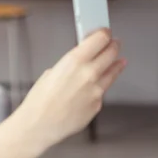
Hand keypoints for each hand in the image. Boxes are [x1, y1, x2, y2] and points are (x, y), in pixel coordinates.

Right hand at [15, 28, 125, 147]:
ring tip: (118, 61)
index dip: (104, 34)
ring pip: (113, 72)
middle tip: (113, 43)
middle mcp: (89, 73)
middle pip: (111, 52)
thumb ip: (70, 66)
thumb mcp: (50, 73)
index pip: (100, 39)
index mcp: (74, 61)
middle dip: (113, 46)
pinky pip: (103, 91)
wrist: (39, 124)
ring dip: (115, 64)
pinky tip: (97, 85)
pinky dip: (101, 86)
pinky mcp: (98, 104)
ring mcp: (96, 90)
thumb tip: (79, 64)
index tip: (104, 32)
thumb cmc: (39, 101)